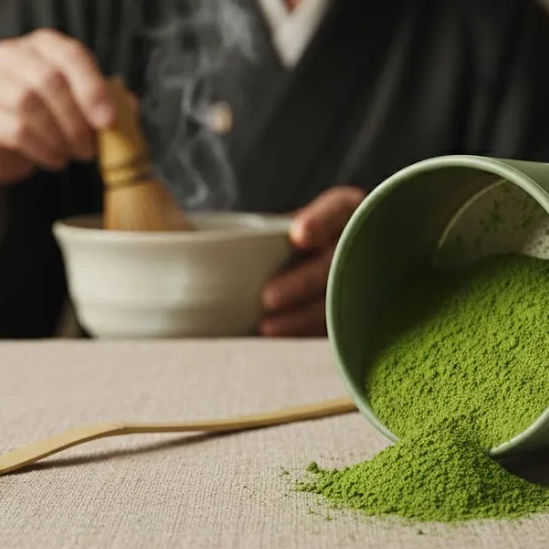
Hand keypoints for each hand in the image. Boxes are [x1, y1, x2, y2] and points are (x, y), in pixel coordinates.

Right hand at [0, 29, 117, 242]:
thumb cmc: (45, 119)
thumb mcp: (79, 106)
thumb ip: (106, 101)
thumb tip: (129, 106)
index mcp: (42, 45)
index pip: (71, 54)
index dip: (93, 88)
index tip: (109, 121)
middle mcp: (10, 55)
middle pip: (49, 80)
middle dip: (77, 119)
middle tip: (91, 147)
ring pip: (29, 104)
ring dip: (60, 136)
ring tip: (74, 154)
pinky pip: (15, 131)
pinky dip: (43, 150)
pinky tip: (56, 160)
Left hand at [258, 186, 365, 337]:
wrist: (317, 278)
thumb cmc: (287, 248)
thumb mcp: (282, 228)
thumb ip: (252, 232)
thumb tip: (187, 224)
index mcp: (342, 214)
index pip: (340, 208)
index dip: (322, 220)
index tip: (298, 235)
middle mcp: (355, 243)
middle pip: (337, 260)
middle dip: (304, 280)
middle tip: (268, 298)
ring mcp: (361, 279)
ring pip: (341, 298)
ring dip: (305, 316)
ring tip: (268, 328)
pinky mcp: (355, 312)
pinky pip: (337, 326)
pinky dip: (308, 334)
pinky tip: (283, 340)